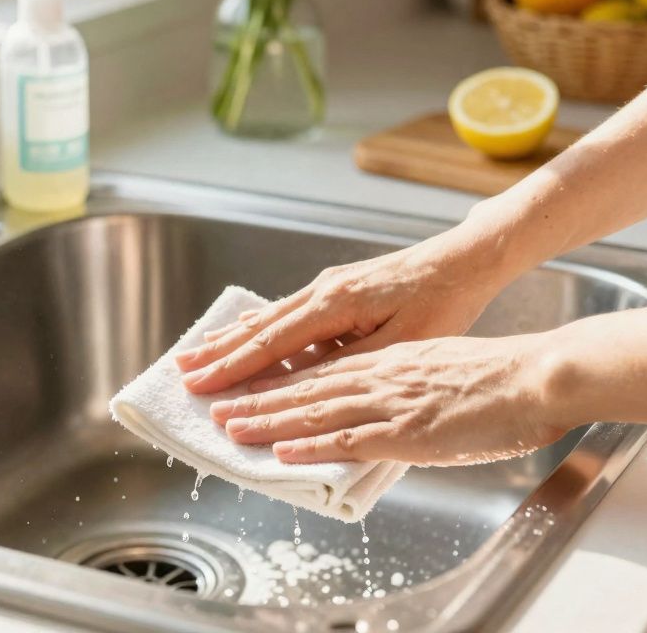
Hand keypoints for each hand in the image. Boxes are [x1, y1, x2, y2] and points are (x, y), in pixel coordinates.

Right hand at [175, 227, 519, 393]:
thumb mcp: (400, 344)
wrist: (466, 260)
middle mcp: (323, 291)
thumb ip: (348, 364)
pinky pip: (289, 311)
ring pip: (270, 316)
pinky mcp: (341, 289)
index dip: (232, 369)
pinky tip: (247, 328)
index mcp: (334, 305)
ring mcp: (330, 287)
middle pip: (259, 326)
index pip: (271, 343)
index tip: (199, 387)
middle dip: (219, 352)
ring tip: (198, 351)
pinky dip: (261, 324)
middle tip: (180, 372)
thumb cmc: (443, 303)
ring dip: (233, 337)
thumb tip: (299, 384)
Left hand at [207, 334, 572, 466]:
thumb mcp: (440, 368)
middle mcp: (381, 374)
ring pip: (315, 409)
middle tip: (216, 405)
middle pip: (305, 386)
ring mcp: (391, 401)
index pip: (321, 368)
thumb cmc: (499, 376)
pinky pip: (349, 439)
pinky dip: (312, 446)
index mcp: (390, 359)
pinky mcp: (407, 429)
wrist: (536, 375)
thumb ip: (406, 383)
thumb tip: (385, 402)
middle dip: (256, 397)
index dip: (279, 379)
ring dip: (268, 420)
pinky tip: (282, 452)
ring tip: (230, 427)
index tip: (246, 385)